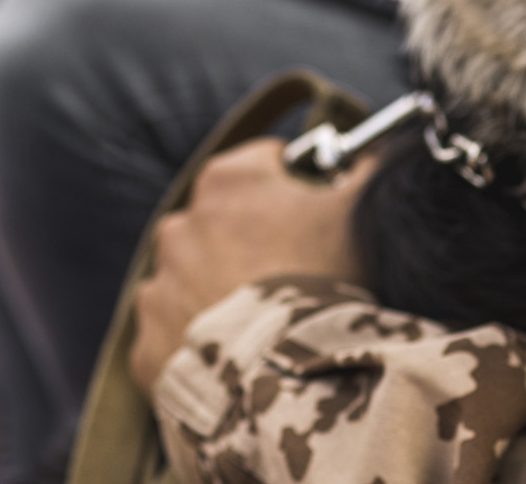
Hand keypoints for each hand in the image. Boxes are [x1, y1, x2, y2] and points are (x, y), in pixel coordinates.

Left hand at [130, 138, 376, 391]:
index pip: (267, 164)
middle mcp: (180, 224)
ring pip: (196, 277)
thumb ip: (364, 167)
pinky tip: (240, 355)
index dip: (300, 187)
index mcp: (226, 179)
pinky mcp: (150, 343)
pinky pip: (177, 334)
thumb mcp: (358, 208)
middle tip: (298, 275)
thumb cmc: (324, 279)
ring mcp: (160, 286)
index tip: (320, 216)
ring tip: (269, 322)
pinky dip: (202, 341)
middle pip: (226, 221)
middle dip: (255, 240)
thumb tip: (375, 150)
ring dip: (223, 290)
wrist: (286, 376)